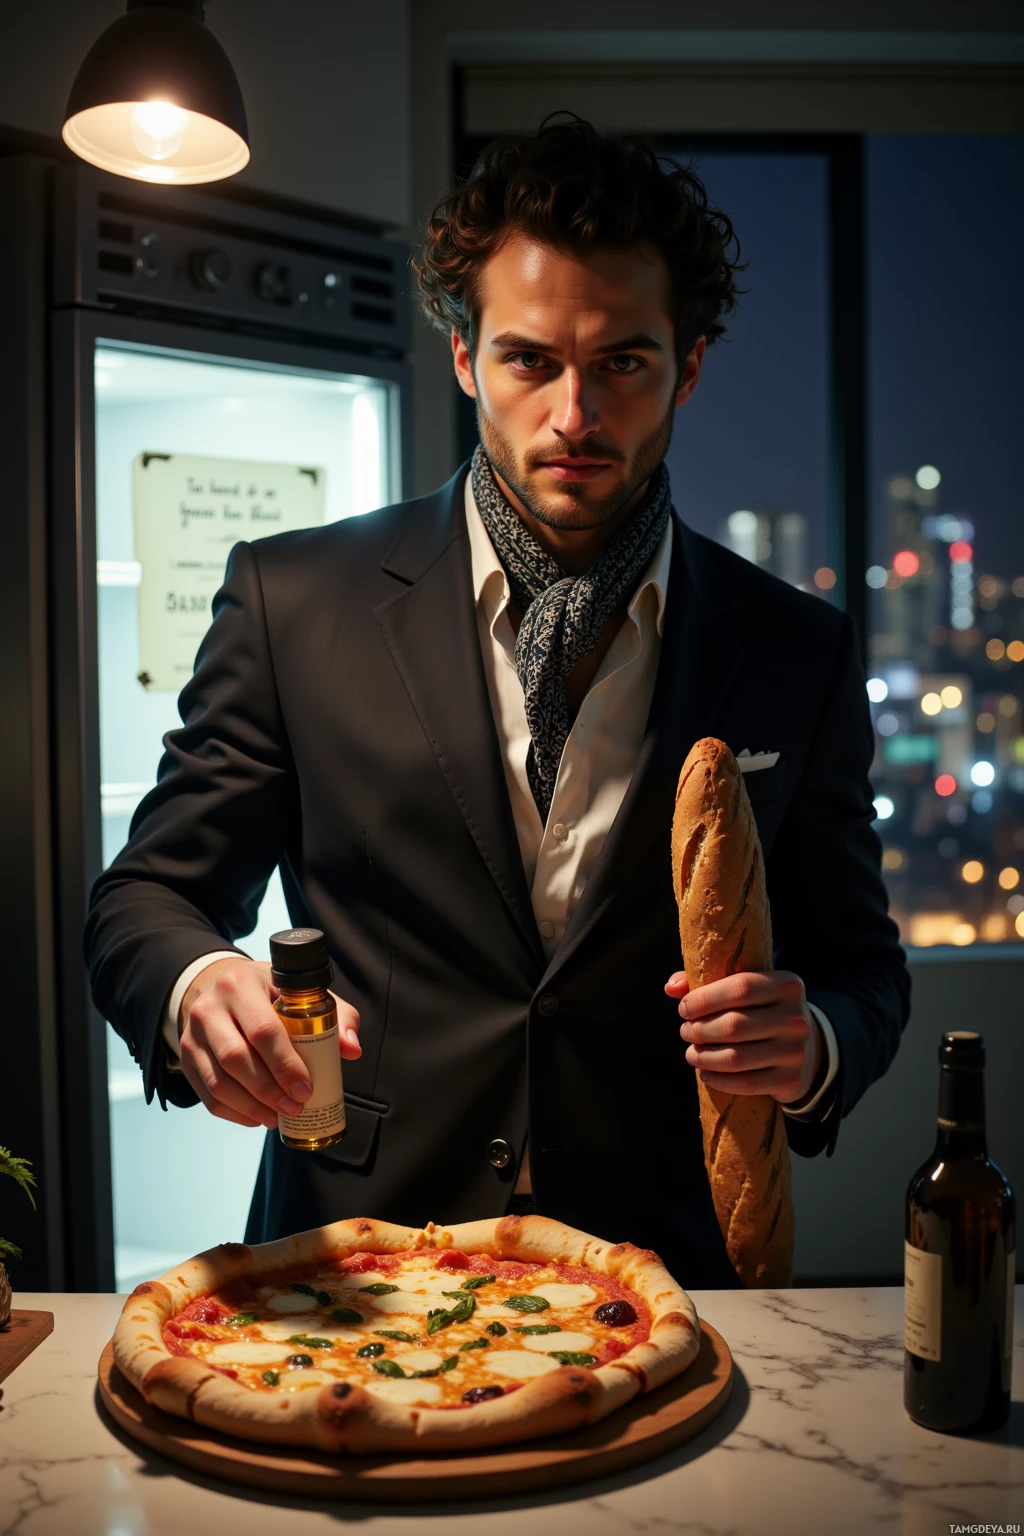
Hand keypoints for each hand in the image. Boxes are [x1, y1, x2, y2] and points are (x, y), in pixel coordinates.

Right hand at [179, 958, 361, 1128]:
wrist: (219, 987)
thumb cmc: (269, 992)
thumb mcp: (300, 992)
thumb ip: (334, 1015)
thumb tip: (351, 1049)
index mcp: (241, 983)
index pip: (264, 1030)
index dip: (286, 1065)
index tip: (305, 1089)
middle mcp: (209, 1007)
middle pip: (237, 1059)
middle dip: (269, 1091)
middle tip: (295, 1107)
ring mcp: (192, 1034)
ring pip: (219, 1082)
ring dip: (252, 1107)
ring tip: (278, 1116)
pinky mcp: (187, 1058)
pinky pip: (207, 1095)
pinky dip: (235, 1113)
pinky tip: (257, 1117)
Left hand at [663, 969, 824, 1103]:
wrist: (805, 1049)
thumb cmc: (762, 1011)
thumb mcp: (746, 990)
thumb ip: (707, 981)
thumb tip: (671, 987)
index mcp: (787, 985)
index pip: (741, 987)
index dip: (705, 998)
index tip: (684, 1008)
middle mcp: (797, 1017)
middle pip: (734, 1025)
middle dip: (699, 1030)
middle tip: (685, 1032)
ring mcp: (797, 1051)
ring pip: (736, 1058)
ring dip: (703, 1057)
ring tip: (691, 1053)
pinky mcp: (791, 1080)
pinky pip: (746, 1083)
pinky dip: (719, 1080)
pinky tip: (706, 1074)